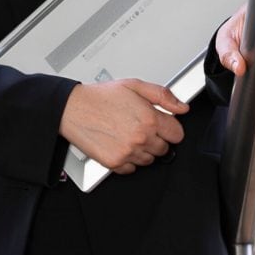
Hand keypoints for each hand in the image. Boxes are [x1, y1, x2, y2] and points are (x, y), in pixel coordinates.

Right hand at [59, 79, 187, 174]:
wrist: (72, 109)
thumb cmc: (100, 97)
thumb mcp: (134, 86)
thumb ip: (162, 95)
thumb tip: (182, 107)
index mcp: (149, 119)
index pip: (177, 134)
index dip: (170, 127)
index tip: (162, 125)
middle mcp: (141, 138)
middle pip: (164, 149)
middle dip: (156, 138)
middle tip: (140, 126)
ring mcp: (128, 153)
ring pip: (149, 160)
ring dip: (142, 149)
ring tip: (127, 133)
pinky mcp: (115, 163)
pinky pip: (132, 168)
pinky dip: (128, 159)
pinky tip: (119, 144)